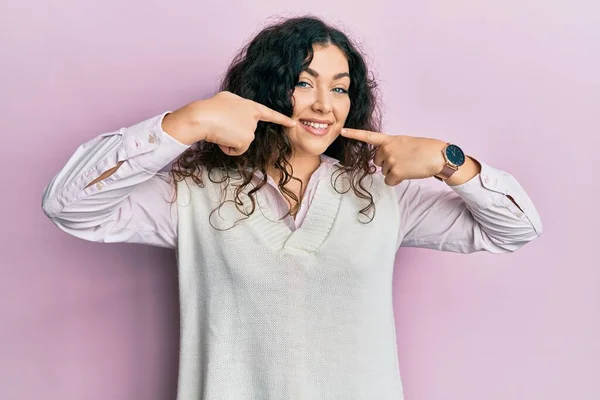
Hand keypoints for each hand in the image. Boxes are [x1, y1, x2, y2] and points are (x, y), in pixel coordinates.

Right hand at [162, 91, 295, 155]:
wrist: (203, 117)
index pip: (269, 114)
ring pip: (241, 142)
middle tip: (222, 126)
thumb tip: (236, 111)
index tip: (293, 123)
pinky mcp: (246, 140)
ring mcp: (251, 129)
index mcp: (251, 106)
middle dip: (234, 134)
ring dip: (229, 141)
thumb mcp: (227, 99)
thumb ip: (237, 106)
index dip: (282, 119)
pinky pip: (237, 150)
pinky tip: (222, 139)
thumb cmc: (210, 107)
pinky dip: (228, 148)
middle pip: (247, 133)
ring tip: (220, 130)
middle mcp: (254, 118)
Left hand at [340, 128, 446, 185]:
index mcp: (389, 139)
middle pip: (377, 162)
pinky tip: (408, 173)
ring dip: (395, 172)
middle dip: (387, 164)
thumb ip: (392, 147)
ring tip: (409, 165)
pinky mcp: (395, 172)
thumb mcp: (405, 142)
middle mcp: (387, 148)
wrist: (437, 156)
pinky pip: (389, 181)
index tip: (342, 131)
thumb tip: (383, 161)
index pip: (368, 136)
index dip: (354, 134)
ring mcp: (390, 160)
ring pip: (384, 172)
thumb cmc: (424, 149)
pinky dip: (398, 180)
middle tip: (403, 160)